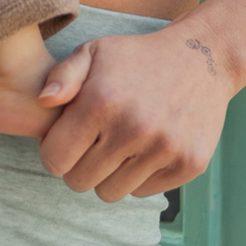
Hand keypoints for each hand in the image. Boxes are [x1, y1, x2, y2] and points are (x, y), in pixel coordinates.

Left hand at [36, 24, 233, 200]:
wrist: (203, 58)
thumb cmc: (138, 58)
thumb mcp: (95, 52)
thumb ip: (61, 76)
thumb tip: (42, 102)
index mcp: (102, 103)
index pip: (55, 160)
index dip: (55, 151)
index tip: (69, 138)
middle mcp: (133, 129)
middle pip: (79, 182)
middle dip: (79, 165)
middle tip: (94, 144)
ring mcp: (164, 149)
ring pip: (110, 192)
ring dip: (109, 174)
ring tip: (119, 146)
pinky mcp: (188, 164)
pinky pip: (143, 191)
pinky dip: (139, 176)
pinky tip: (146, 148)